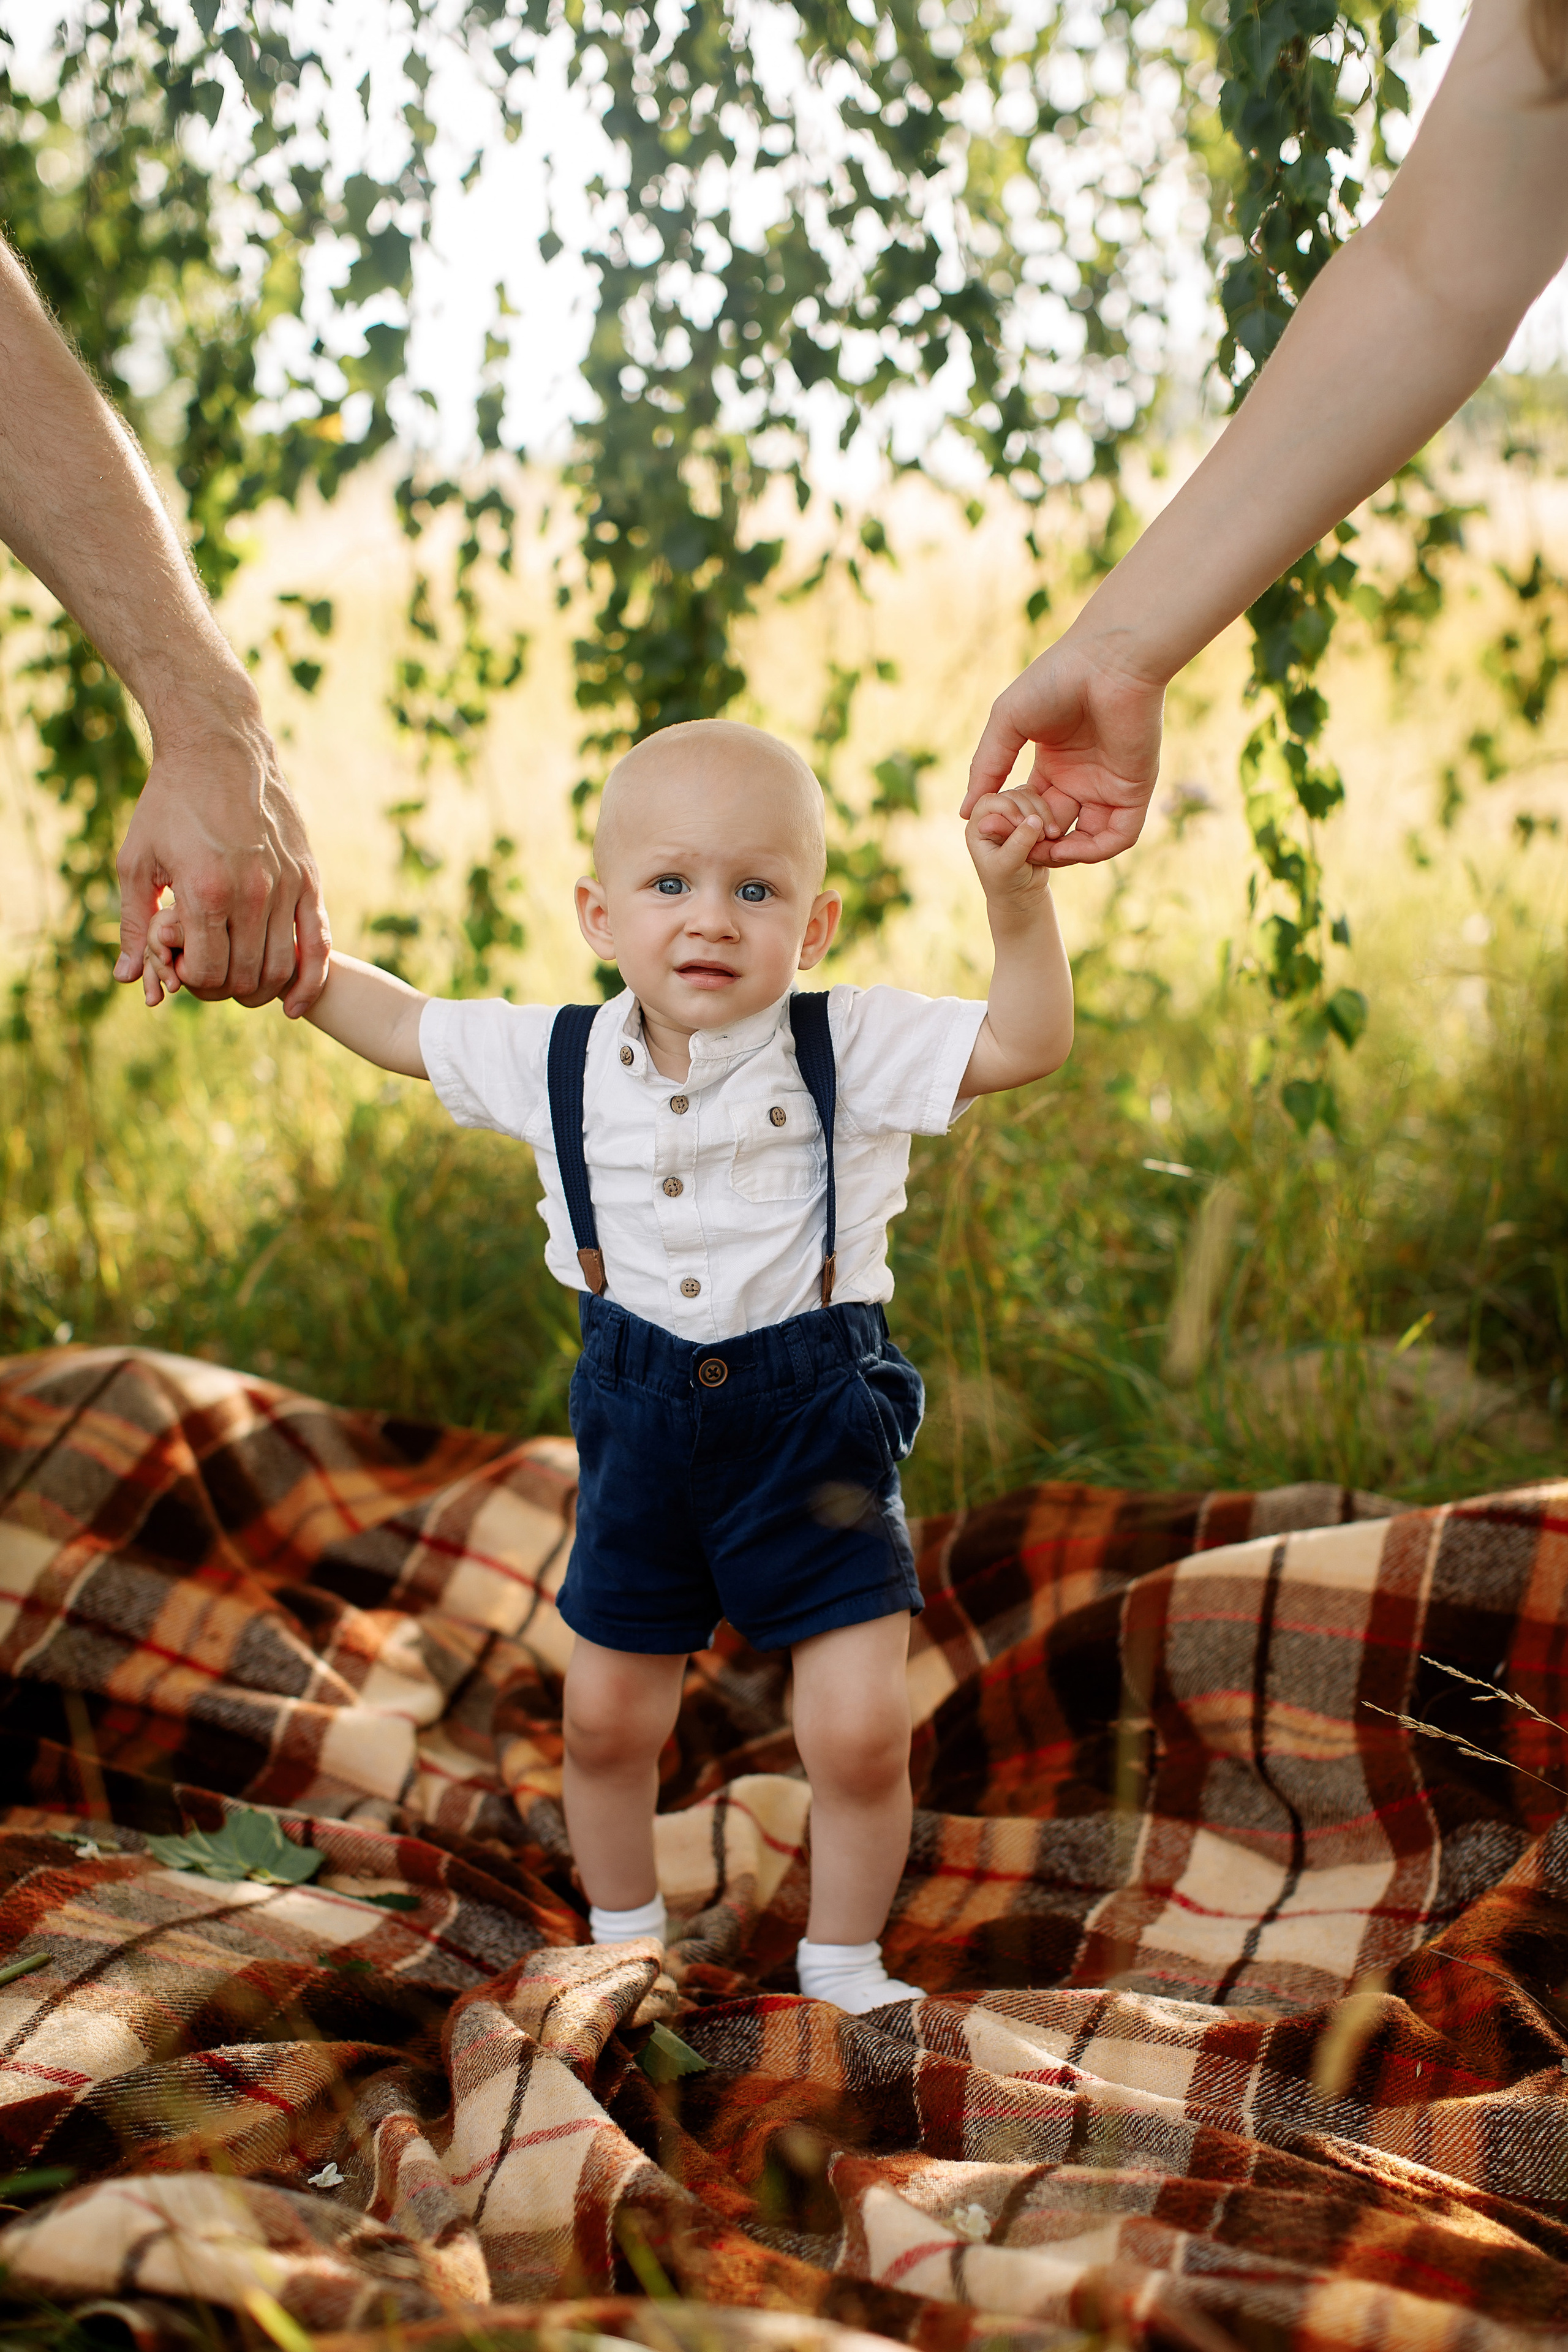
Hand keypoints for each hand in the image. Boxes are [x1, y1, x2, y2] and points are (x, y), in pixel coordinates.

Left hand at [113, 694, 330, 1016]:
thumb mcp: (136, 860)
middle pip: (245, 976)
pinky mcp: (309, 879)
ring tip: (242, 985)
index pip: (207, 971)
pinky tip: (295, 1006)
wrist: (219, 749)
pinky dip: (309, 983)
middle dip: (223, 990)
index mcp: (205, 890)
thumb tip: (127, 979)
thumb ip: (134, 924)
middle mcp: (252, 892)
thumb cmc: (169, 803)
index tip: (183, 970)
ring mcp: (286, 886)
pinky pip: (319, 945)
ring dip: (261, 990)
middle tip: (209, 976)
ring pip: (282, 967)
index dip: (193, 983)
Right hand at [963, 635, 1165, 866]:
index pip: (1031, 810)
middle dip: (1033, 843)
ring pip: (1087, 840)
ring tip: (1039, 849)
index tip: (992, 826)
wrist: (1107, 660)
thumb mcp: (1006, 723)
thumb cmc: (1056, 679)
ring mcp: (1109, 786)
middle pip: (1054, 829)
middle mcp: (1083, 778)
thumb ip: (986, 767)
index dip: (1012, 824)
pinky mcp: (1134, 790)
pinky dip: (1094, 850)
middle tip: (1014, 841)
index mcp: (1055, 763)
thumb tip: (965, 811)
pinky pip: (1119, 835)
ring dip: (1062, 854)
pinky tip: (1066, 846)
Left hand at [965, 787, 1052, 908]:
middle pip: (1011, 795)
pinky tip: (1053, 833)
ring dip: (1042, 812)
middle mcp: (993, 816)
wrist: (1022, 891)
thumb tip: (1034, 820)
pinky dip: (1049, 814)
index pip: (989, 802)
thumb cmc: (1007, 883)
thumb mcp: (1008, 866)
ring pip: (1028, 796)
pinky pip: (1040, 803)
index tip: (1022, 824)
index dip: (1008, 808)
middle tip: (1040, 837)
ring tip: (1049, 836)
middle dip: (1029, 811)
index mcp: (978, 827)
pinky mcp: (1029, 815)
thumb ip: (1018, 843)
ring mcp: (1011, 814)